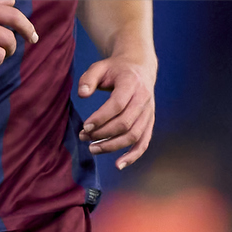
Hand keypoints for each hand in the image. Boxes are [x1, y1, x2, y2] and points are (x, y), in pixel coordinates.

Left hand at [77, 55, 155, 169]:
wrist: (139, 67)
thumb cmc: (115, 69)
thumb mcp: (100, 66)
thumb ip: (88, 78)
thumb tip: (82, 94)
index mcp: (131, 83)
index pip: (117, 104)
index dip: (101, 118)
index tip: (85, 126)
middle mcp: (143, 99)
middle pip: (125, 123)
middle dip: (103, 133)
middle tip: (84, 137)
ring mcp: (148, 112)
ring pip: (134, 135)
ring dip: (113, 146)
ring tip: (93, 149)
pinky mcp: (149, 121)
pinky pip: (144, 142)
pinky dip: (133, 156)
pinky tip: (118, 165)